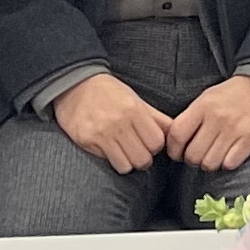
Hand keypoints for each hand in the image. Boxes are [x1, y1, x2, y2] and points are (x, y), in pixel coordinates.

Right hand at [51, 71, 169, 175]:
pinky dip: (114, 161)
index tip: (148, 142)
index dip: (155, 146)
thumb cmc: (108, 92)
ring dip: (129, 162)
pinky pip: (111, 163)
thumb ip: (155, 117)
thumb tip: (175, 132)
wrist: (75, 84)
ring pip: (128, 165)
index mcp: (134, 109)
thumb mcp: (135, 99)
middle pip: (144, 158)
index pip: (157, 142)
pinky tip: (111, 150)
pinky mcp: (88, 140)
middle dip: (143, 157)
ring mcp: (103, 133)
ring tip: (124, 151)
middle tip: (137, 150)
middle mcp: (120, 122)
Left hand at [167, 71, 249, 175]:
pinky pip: (229, 164)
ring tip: (214, 155)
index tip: (178, 153)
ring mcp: (234, 130)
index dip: (173, 150)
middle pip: (192, 154)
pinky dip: (227, 163)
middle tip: (198, 155)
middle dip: (192, 160)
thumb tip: (175, 142)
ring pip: (210, 163)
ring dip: (210, 163)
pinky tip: (229, 154)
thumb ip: (192, 118)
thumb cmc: (232, 94)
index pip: (177, 135)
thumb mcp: (207, 98)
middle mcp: (216, 118)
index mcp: (202, 106)